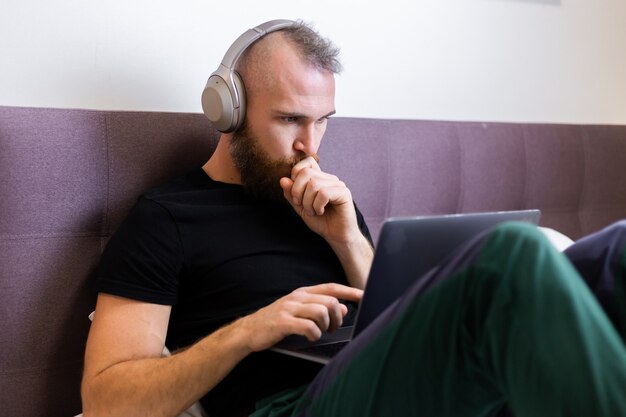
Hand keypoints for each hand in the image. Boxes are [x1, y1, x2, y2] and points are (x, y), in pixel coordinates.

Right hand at [238, 283, 362, 352]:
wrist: (249, 330)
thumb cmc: (276, 321)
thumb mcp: (300, 311)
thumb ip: (321, 307)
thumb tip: (344, 307)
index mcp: (303, 293)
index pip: (331, 287)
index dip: (349, 291)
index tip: (363, 295)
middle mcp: (297, 297)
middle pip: (330, 301)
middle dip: (337, 317)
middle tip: (333, 328)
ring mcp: (289, 309)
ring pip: (322, 312)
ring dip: (326, 325)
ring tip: (321, 332)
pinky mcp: (283, 322)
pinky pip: (308, 326)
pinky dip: (314, 334)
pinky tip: (311, 337)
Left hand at [279, 156, 360, 244]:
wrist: (336, 236)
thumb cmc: (320, 221)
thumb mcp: (300, 207)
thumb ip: (291, 194)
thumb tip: (282, 180)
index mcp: (320, 178)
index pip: (306, 162)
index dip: (295, 175)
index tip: (296, 194)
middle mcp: (329, 178)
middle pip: (306, 173)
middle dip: (298, 191)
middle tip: (302, 206)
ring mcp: (338, 184)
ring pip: (314, 184)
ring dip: (308, 202)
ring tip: (312, 212)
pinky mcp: (344, 193)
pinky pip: (324, 193)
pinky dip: (317, 205)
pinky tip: (320, 212)